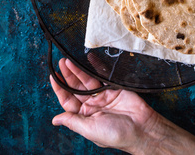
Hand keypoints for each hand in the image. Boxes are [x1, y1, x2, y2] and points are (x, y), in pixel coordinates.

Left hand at [50, 58, 194, 154]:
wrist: (142, 128)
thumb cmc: (116, 134)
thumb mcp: (90, 129)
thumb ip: (73, 121)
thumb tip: (55, 120)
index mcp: (85, 117)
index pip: (68, 100)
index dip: (60, 88)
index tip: (53, 77)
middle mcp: (92, 105)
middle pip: (76, 88)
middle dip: (68, 75)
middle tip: (61, 63)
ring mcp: (103, 96)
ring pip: (87, 80)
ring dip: (78, 70)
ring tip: (68, 60)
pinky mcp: (114, 88)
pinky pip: (102, 75)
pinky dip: (96, 67)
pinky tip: (88, 60)